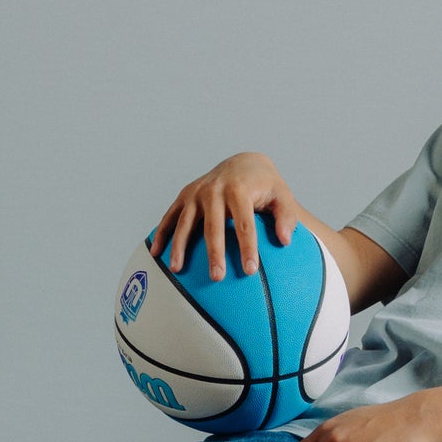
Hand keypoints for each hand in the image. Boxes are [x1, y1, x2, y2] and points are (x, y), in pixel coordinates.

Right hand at [152, 152, 299, 280]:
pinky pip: (170, 216)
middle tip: (216, 277)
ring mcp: (196, 193)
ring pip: (185, 222)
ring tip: (176, 269)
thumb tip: (285, 240)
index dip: (247, 248)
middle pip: (213, 226)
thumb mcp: (282, 195)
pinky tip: (156, 252)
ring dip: (179, 245)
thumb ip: (286, 216)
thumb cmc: (264, 185)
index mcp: (239, 190)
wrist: (243, 164)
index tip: (250, 270)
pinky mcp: (185, 196)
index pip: (244, 223)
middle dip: (214, 252)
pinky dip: (162, 233)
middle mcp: (214, 190)